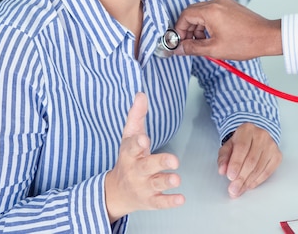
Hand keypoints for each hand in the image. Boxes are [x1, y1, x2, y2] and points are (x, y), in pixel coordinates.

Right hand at [105, 93, 184, 222]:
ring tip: (177, 178)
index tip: (144, 139)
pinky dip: (170, 201)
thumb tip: (141, 94)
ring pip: (155, 184)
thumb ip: (136, 116)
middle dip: (159, 163)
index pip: (132, 147)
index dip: (138, 143)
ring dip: (166, 181)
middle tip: (173, 160)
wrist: (116, 192)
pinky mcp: (150, 200)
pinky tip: (180, 199)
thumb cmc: (128, 158)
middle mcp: (135, 170)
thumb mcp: (129, 136)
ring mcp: (143, 186)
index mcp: (130, 153)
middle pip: (146, 166)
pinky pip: (160, 202)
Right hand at [174, 0, 282, 59]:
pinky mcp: (231, 6)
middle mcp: (217, 2)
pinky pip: (213, 12)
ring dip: (199, 27)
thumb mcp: (215, 49)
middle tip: (190, 44)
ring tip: (204, 43)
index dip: (179, 30)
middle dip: (188, 29)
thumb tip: (178, 49)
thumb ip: (193, 48)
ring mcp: (225, 3)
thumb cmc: (246, 42)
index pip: (185, 15)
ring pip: (202, 12)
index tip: (179, 41)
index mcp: (211, 11)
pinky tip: (214, 36)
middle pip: (192, 12)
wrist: (268, 37)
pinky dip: (209, 23)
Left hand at [217, 123, 281, 197]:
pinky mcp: (277, 155)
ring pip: (259, 167)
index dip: (236, 164)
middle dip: (241, 177)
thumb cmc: (240, 143)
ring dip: (248, 181)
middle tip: (233, 189)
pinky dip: (258, 180)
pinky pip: (268, 171)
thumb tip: (222, 170)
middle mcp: (261, 135)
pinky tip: (249, 185)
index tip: (230, 177)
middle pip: (251, 160)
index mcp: (247, 129)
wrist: (255, 138)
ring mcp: (271, 145)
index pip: (242, 148)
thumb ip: (223, 158)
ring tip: (239, 190)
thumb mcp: (228, 147)